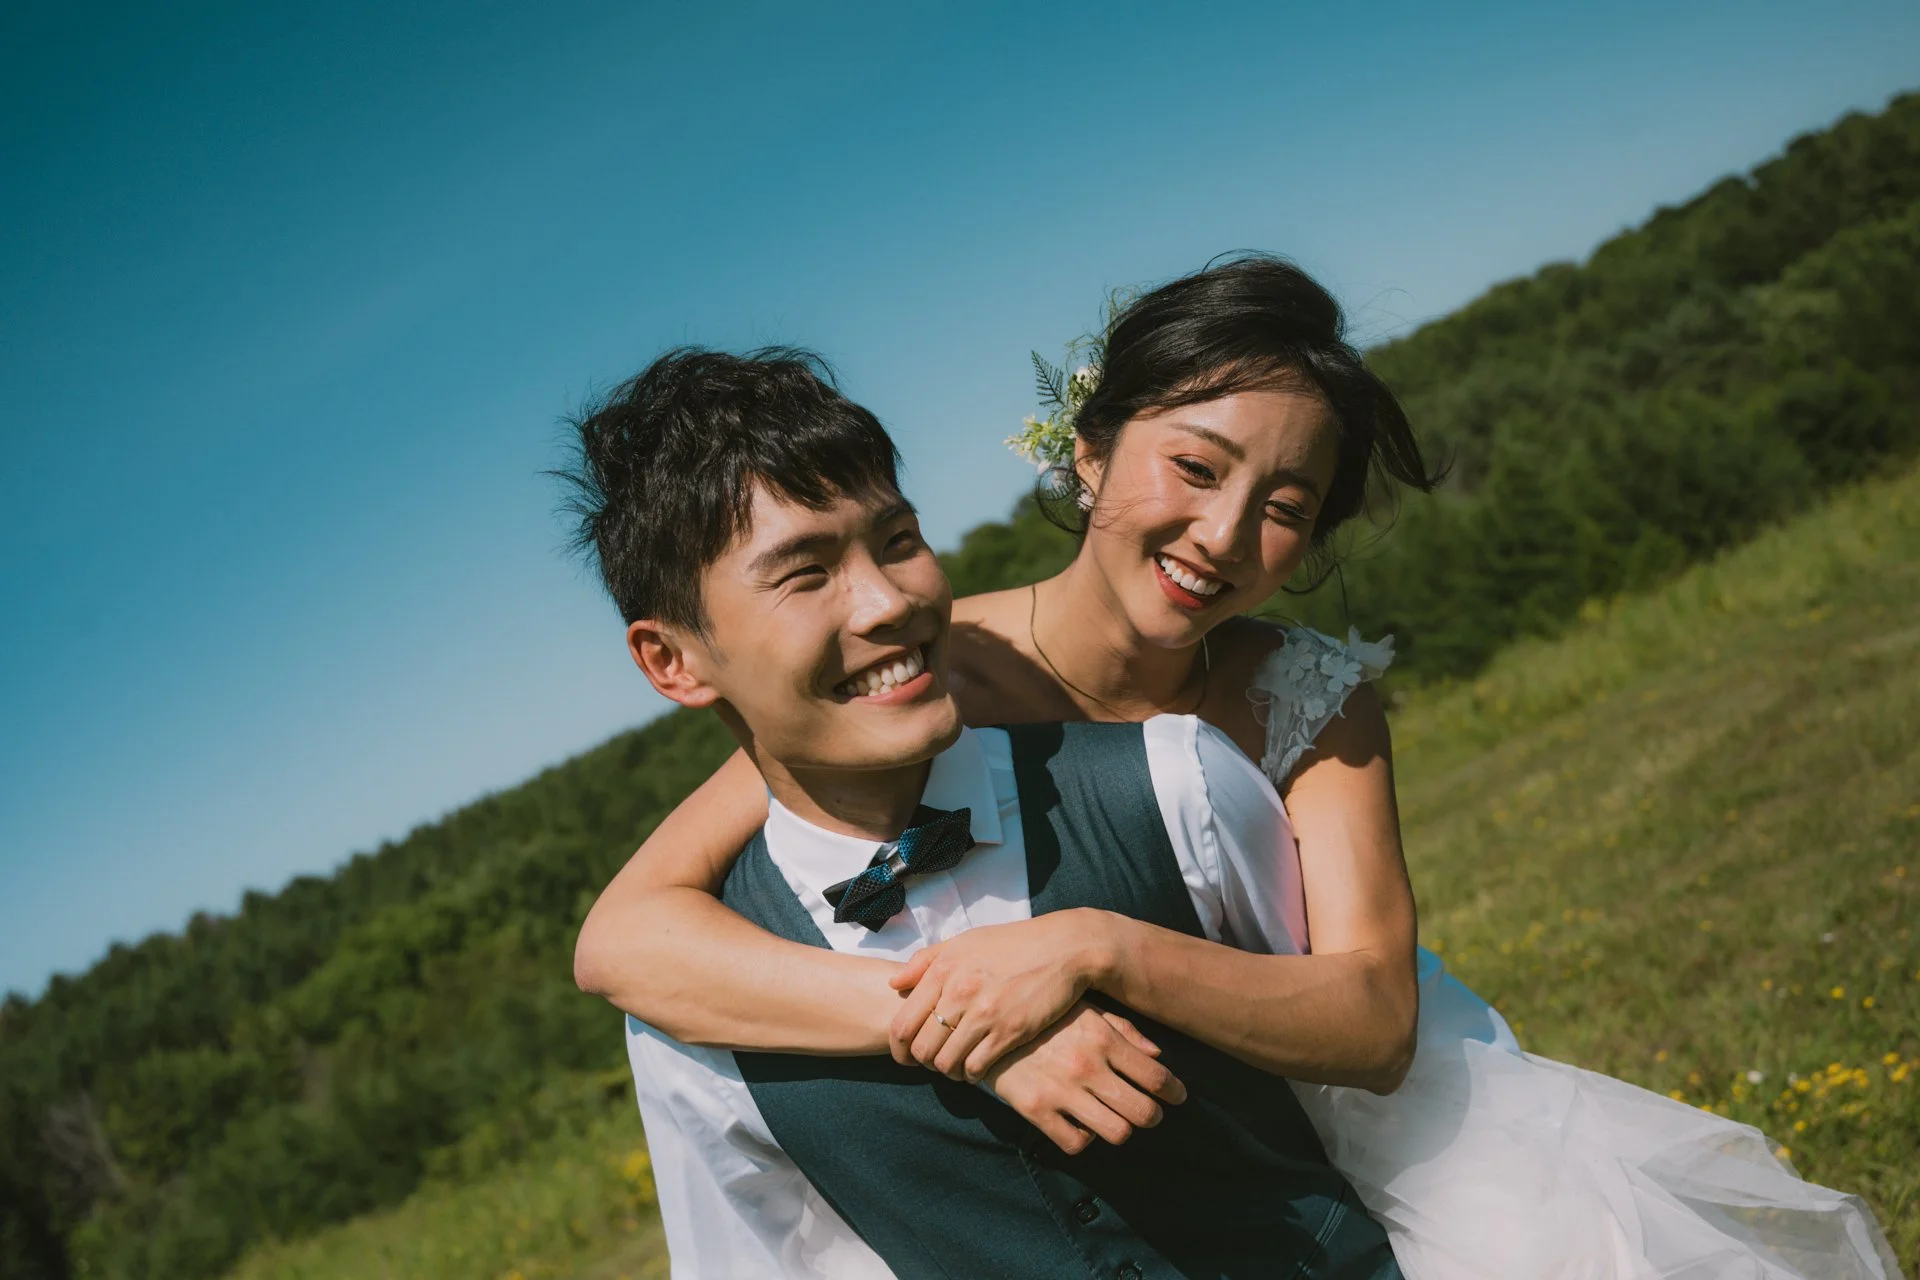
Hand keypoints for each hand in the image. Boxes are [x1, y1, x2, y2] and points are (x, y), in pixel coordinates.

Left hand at [888, 909, 1123, 1080]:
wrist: (1064, 948)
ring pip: (946, 1063)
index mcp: (942, 970)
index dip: (899, 1049)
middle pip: (921, 1050)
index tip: (908, 1055)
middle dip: (924, 1063)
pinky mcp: (1010, 1031)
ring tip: (958, 1065)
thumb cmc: (1013, 943)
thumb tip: (894, 983)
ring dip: (948, 1071)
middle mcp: (959, 992)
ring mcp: (984, 1014)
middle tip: (936, 1061)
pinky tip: (979, 1067)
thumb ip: (926, 960)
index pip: (902, 1025)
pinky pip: (976, 1068)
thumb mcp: (965, 941)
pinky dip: (972, 1074)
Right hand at [983, 1001, 1186, 1154]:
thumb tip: (1157, 1057)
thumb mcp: (1085, 1011)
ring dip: (1121, 1129)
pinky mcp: (1036, 1111)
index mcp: (1103, 1038)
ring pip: (1117, 1133)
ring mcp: (1061, 1091)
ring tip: (1116, 1119)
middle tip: (1149, 1112)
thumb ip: (1124, 1032)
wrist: (987, 1025)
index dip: (1175, 1092)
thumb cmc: (1044, 1017)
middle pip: (1144, 1113)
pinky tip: (1082, 1124)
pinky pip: (1076, 1143)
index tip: (1177, 1097)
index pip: (1157, 1078)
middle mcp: (1086, 1066)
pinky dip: (1085, 1137)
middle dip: (1153, 1116)